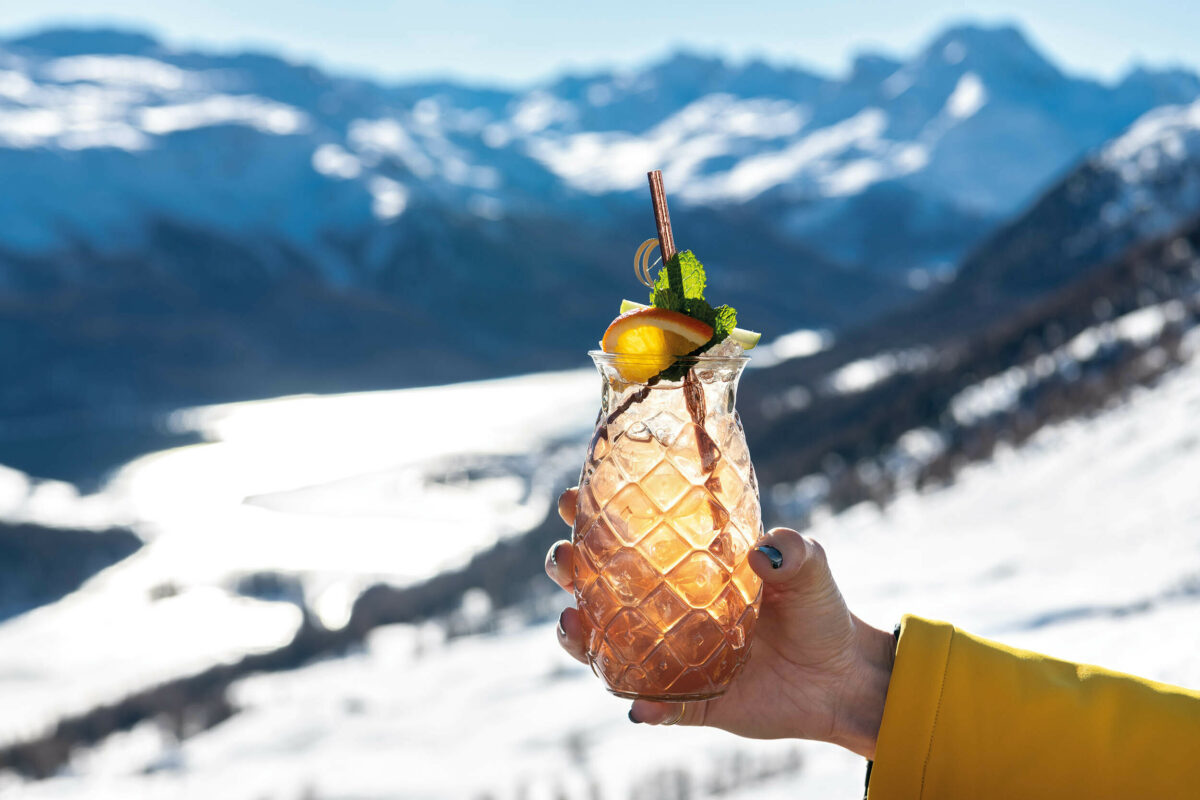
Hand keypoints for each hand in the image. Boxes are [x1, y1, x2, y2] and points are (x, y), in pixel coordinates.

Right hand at [545, 487, 894, 757]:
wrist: (841, 678)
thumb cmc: (818, 611)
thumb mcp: (809, 566)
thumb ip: (792, 550)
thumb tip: (762, 553)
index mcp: (684, 567)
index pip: (626, 537)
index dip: (591, 517)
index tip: (570, 499)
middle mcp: (666, 609)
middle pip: (595, 587)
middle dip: (567, 569)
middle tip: (564, 557)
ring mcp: (669, 656)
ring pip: (605, 647)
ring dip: (577, 636)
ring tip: (570, 621)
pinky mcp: (687, 701)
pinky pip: (653, 705)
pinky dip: (642, 705)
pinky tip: (639, 704)